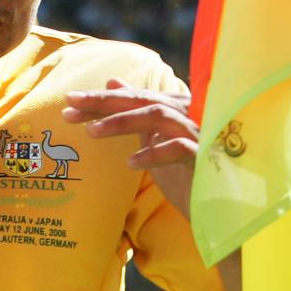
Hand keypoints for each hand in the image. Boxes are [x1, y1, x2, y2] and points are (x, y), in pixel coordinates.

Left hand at [62, 78, 197, 216]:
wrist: (221, 208)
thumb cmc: (186, 174)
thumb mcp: (154, 140)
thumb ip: (136, 113)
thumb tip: (112, 82)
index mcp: (175, 109)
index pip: (134, 98)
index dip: (101, 99)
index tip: (69, 101)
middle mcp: (187, 115)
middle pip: (142, 100)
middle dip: (104, 102)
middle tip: (69, 108)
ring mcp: (199, 133)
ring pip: (158, 116)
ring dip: (122, 122)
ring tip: (91, 132)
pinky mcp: (207, 156)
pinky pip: (179, 147)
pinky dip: (154, 153)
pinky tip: (131, 163)